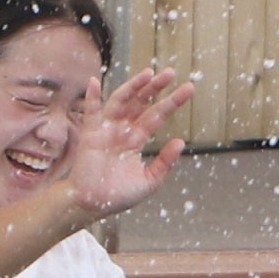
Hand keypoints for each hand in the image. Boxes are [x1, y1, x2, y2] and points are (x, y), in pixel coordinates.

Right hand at [59, 66, 192, 219]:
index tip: (188, 88)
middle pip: (140, 103)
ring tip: (148, 74)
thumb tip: (180, 141)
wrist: (94, 204)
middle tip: (170, 73)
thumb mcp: (150, 180)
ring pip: (121, 102)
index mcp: (136, 139)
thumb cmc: (119, 195)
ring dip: (133, 87)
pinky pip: (91, 112)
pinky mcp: (90, 134)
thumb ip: (165, 162)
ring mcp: (106, 130)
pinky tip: (94, 82)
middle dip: (154, 88)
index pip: (156, 115)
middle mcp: (123, 130)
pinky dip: (92, 97)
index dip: (171, 102)